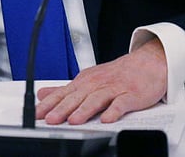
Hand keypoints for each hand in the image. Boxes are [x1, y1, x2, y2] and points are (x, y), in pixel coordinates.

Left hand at [36, 37, 166, 123]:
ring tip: (73, 121)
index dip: (49, 104)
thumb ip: (64, 89)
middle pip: (76, 97)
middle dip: (62, 109)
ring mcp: (113, 88)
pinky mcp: (131, 94)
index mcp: (84, 82)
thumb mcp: (87, 79)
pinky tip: (107, 119)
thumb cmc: (116, 75)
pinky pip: (122, 103)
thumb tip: (42, 94)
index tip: (37, 114)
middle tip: (50, 120)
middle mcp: (96, 84)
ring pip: (96, 99)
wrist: (147, 63)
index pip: (62, 94)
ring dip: (84, 110)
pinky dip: (114, 111)